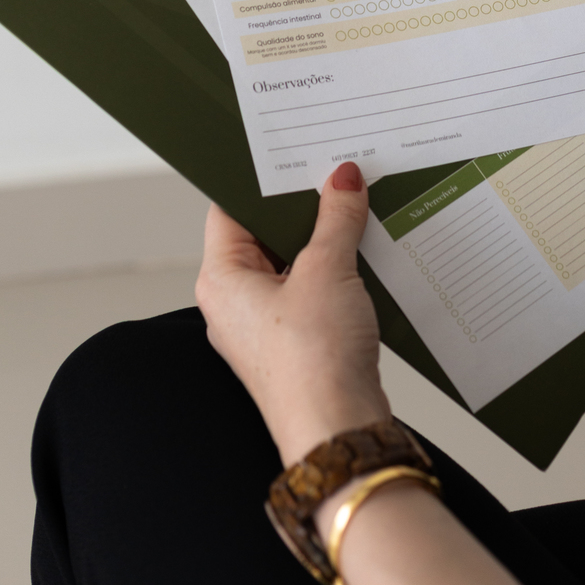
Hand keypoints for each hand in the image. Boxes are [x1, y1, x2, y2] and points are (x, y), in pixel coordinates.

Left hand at [195, 162, 388, 465]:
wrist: (338, 432)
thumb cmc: (313, 362)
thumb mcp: (327, 271)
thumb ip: (335, 218)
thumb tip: (342, 179)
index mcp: (221, 279)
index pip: (231, 209)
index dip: (262, 179)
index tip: (293, 152)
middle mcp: (234, 302)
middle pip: (263, 234)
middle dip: (301, 207)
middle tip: (334, 173)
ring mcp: (264, 326)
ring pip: (290, 263)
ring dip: (322, 239)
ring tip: (355, 207)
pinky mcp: (294, 343)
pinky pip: (309, 291)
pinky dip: (333, 270)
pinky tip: (363, 252)